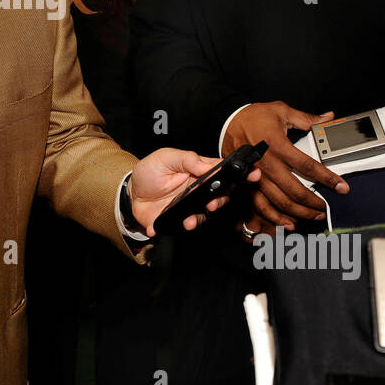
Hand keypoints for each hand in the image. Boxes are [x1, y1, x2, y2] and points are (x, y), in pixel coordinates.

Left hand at [129, 147, 261, 235]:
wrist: (131, 192)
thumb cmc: (150, 171)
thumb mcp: (166, 157)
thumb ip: (187, 159)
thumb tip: (207, 166)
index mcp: (199, 171)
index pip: (223, 172)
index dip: (241, 173)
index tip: (252, 174)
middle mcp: (198, 190)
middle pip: (220, 196)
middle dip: (221, 201)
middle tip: (212, 203)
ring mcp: (190, 206)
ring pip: (205, 215)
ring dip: (199, 218)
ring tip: (189, 219)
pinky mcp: (179, 220)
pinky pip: (185, 226)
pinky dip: (177, 227)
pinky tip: (166, 225)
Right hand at [225, 101, 347, 232]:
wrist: (226, 122)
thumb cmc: (253, 117)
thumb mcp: (281, 111)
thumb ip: (306, 119)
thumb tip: (328, 117)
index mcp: (278, 145)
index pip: (308, 166)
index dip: (328, 178)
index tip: (342, 187)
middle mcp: (267, 163)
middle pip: (295, 191)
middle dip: (314, 203)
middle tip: (326, 207)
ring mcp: (256, 176)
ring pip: (280, 202)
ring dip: (299, 213)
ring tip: (313, 215)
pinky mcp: (247, 183)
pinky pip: (261, 206)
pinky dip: (275, 217)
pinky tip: (288, 222)